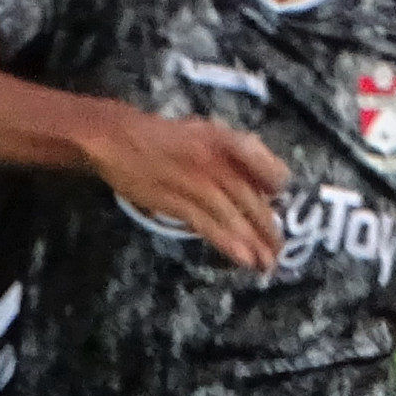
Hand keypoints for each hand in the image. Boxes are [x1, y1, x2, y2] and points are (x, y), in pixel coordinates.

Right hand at [86, 103, 290, 271]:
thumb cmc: (162, 136)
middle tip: (280, 249)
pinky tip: (243, 259)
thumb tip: (260, 178)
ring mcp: (195, 182)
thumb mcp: (203, 131)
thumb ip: (232, 151)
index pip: (261, 161)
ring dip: (253, 243)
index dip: (275, 181)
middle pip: (249, 198)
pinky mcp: (175, 202)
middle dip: (267, 227)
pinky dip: (228, 243)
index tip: (279, 199)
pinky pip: (207, 225)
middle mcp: (214, 161)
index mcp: (223, 139)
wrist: (116, 138)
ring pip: (232, 216)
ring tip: (267, 263)